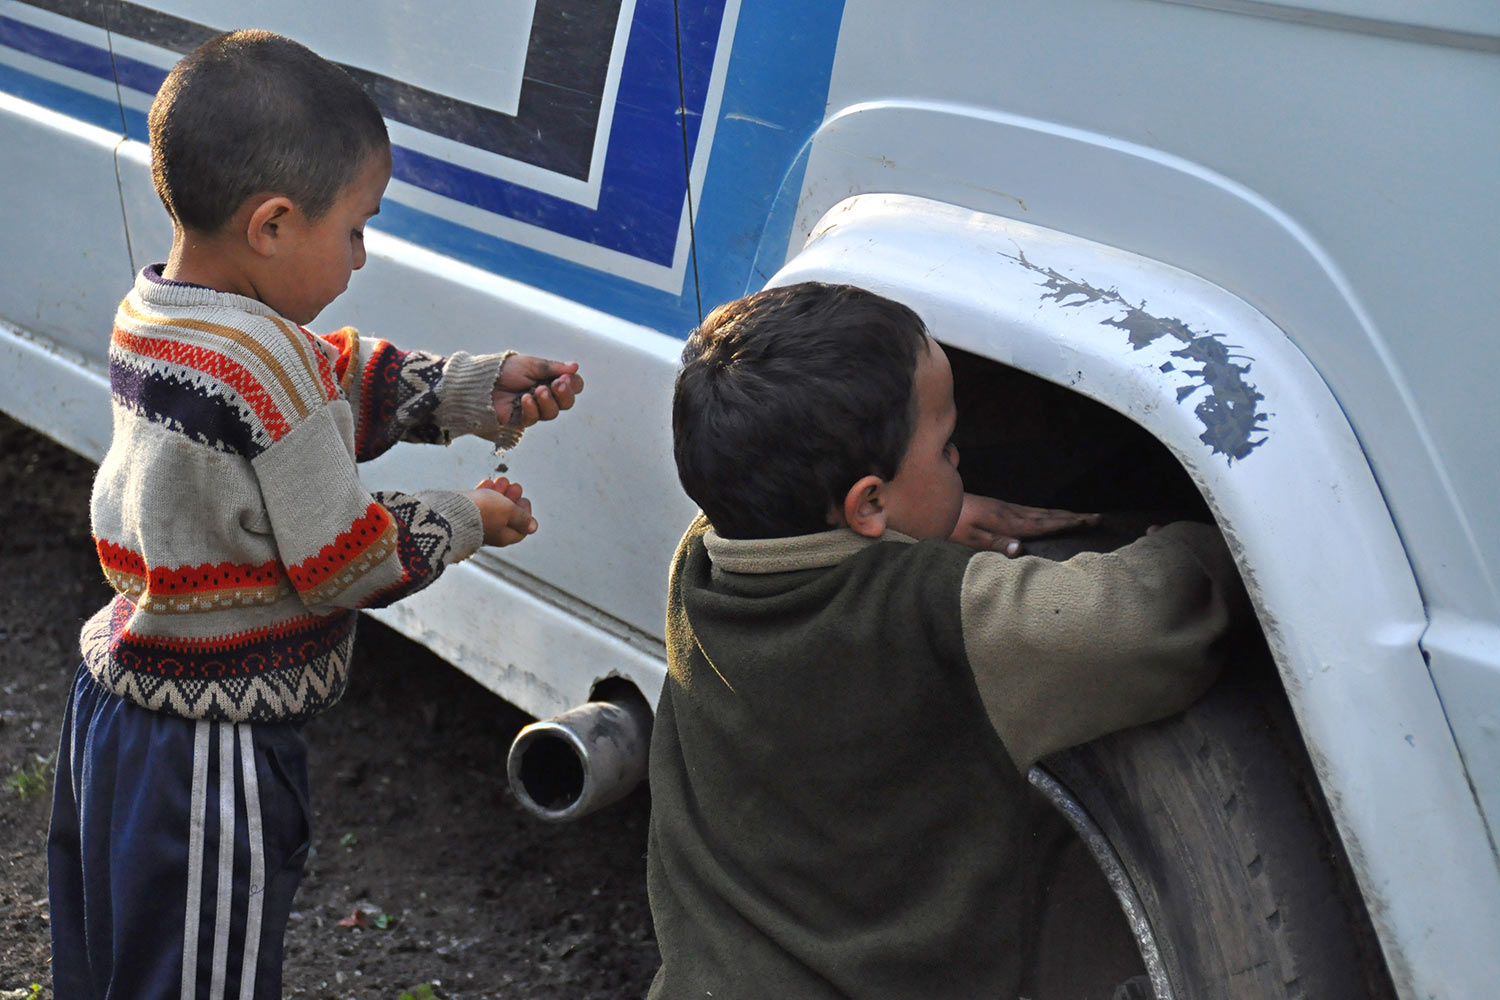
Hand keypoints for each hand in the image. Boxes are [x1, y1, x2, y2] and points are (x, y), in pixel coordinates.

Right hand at [464, 477, 537, 546]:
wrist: (450, 512)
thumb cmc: (481, 512)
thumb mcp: (508, 511)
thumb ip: (522, 518)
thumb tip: (533, 527)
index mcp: (505, 536)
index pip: (522, 527)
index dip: (526, 513)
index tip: (523, 500)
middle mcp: (492, 533)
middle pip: (508, 515)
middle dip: (512, 498)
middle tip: (514, 486)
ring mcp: (478, 524)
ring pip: (494, 507)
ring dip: (500, 492)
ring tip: (501, 481)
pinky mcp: (466, 515)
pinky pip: (479, 504)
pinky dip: (485, 493)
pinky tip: (487, 483)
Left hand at [492, 356, 583, 427]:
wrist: (480, 381)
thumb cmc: (504, 370)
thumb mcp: (530, 364)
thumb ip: (553, 368)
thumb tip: (575, 367)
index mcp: (548, 379)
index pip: (571, 386)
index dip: (573, 384)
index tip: (565, 377)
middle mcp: (544, 395)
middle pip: (566, 403)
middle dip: (564, 394)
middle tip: (557, 385)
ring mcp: (534, 408)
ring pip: (553, 413)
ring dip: (548, 401)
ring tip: (537, 390)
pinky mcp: (521, 419)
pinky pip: (534, 418)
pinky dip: (532, 408)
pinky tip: (525, 399)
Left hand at [949, 493, 1100, 556]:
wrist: (934, 502)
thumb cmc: (950, 524)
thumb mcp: (968, 538)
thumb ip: (994, 543)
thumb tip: (1020, 549)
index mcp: (1006, 522)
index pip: (1043, 524)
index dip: (1067, 523)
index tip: (1089, 521)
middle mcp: (1009, 513)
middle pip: (1048, 515)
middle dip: (1073, 517)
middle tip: (1097, 518)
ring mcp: (1005, 509)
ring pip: (1041, 512)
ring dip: (1062, 514)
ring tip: (1082, 516)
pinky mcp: (999, 509)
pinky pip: (1030, 512)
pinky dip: (1047, 514)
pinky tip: (1049, 517)